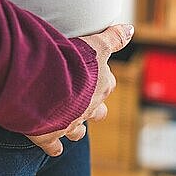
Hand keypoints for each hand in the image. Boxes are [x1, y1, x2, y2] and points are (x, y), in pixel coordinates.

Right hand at [25, 23, 133, 156]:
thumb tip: (131, 29)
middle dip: (92, 107)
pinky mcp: (49, 134)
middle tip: (82, 99)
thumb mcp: (95, 43)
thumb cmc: (69, 59)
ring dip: (75, 126)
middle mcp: (89, 107)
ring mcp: (69, 123)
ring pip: (78, 131)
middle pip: (98, 111)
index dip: (102, 80)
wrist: (43, 82)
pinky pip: (54, 146)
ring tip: (68, 121)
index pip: (108, 83)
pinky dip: (54, 145)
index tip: (94, 76)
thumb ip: (113, 38)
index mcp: (100, 85)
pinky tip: (52, 143)